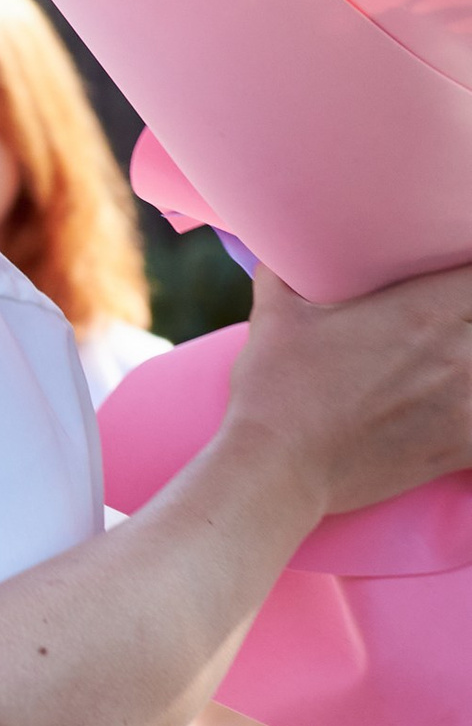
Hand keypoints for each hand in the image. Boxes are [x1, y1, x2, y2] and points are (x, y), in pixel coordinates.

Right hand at [228, 259, 471, 523]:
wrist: (276, 467)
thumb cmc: (275, 390)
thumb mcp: (275, 317)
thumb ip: (283, 276)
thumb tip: (273, 258)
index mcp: (423, 309)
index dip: (467, 283)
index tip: (454, 294)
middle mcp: (456, 350)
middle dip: (468, 327)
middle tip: (445, 339)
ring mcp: (466, 402)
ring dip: (471, 374)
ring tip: (450, 380)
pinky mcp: (462, 445)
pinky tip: (458, 419)